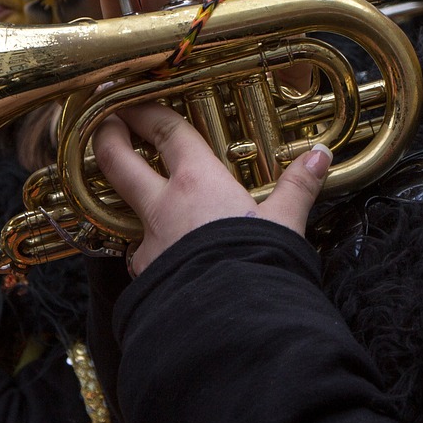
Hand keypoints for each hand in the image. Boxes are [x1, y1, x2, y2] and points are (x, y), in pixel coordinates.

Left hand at [93, 101, 330, 274]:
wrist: (228, 325)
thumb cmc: (258, 266)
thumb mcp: (286, 224)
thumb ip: (299, 186)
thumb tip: (320, 155)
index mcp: (197, 184)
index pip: (166, 132)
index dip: (147, 110)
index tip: (134, 96)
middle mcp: (163, 208)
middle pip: (117, 162)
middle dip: (105, 137)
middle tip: (102, 123)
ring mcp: (148, 244)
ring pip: (124, 212)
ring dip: (125, 200)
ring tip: (134, 197)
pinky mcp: (144, 278)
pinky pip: (139, 256)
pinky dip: (147, 251)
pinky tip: (161, 257)